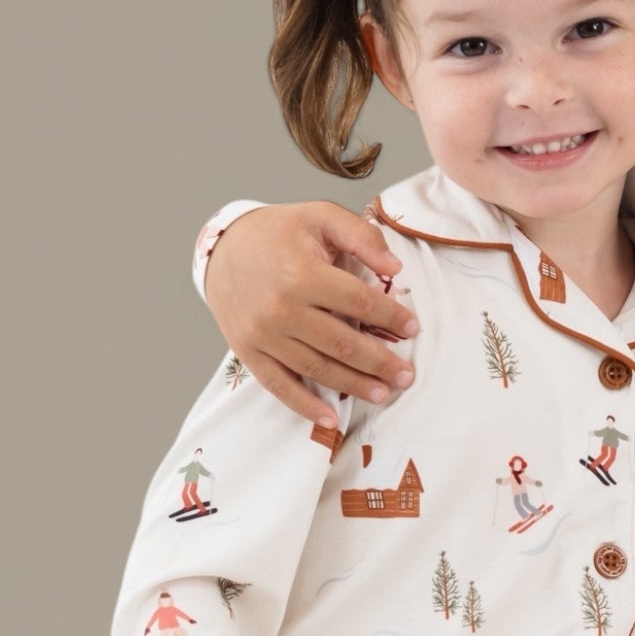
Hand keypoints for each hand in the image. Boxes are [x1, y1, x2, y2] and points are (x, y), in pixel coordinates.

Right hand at [207, 202, 418, 425]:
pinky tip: (330, 418)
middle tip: (406, 376)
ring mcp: (263, 335)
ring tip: (382, 393)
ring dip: (353, 385)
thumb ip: (361, 236)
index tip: (412, 328)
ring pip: (316, 368)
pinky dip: (305, 406)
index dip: (390, 318)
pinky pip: (279, 385)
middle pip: (342, 343)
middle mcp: (281, 309)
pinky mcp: (249, 352)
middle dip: (380, 362)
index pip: (359, 303)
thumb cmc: (279, 232)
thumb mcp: (321, 216)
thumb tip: (395, 267)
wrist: (222, 249)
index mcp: (302, 273)